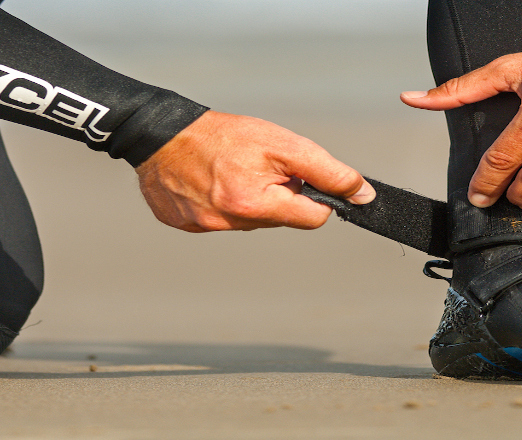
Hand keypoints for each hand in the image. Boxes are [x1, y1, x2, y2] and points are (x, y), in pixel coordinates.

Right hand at [135, 110, 374, 231]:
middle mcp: (230, 223)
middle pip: (280, 219)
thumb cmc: (223, 134)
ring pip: (250, 221)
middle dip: (278, 195)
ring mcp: (204, 227)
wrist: (160, 133)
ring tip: (230, 170)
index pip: (313, 218)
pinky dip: (219, 202)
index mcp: (256, 205)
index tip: (299, 179)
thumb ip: (327, 171)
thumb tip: (362, 195)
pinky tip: (208, 181)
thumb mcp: (282, 144)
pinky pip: (218, 220)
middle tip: (257, 167)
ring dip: (250, 199)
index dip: (313, 196)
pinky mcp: (184, 225)